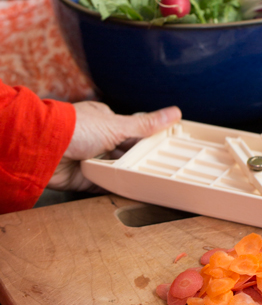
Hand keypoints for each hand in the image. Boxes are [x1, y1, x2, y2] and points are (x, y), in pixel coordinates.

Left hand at [48, 101, 180, 191]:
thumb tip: (175, 112)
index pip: (133, 131)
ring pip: (117, 170)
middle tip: (161, 167)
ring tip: (151, 181)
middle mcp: (97, 140)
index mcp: (105, 121)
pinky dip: (116, 188)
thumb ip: (146, 124)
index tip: (165, 148)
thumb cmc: (76, 128)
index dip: (148, 141)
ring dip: (128, 174)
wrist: (43, 148)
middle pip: (126, 153)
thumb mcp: (118, 125)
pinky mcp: (83, 179)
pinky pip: (104, 185)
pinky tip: (132, 191)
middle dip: (139, 160)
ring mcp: (90, 160)